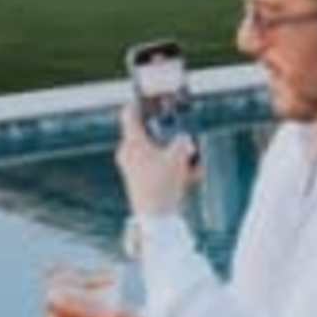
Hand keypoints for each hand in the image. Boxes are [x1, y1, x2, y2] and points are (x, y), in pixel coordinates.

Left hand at [114, 100, 196, 220]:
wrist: (154, 220)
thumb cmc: (163, 185)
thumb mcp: (178, 159)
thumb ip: (182, 143)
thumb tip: (183, 140)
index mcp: (132, 143)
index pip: (129, 114)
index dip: (138, 102)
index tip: (145, 96)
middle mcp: (127, 154)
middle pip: (144, 134)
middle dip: (163, 133)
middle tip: (178, 132)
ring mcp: (129, 168)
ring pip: (151, 152)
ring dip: (169, 153)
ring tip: (190, 161)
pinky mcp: (136, 181)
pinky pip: (152, 167)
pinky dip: (167, 167)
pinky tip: (187, 175)